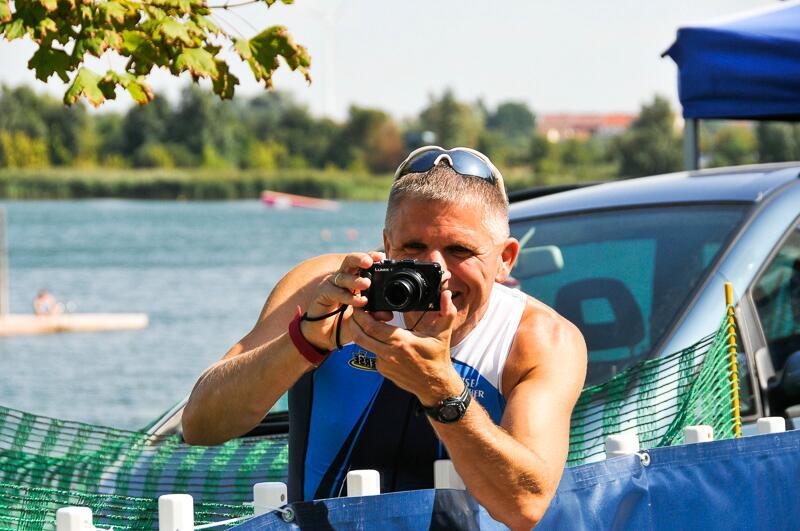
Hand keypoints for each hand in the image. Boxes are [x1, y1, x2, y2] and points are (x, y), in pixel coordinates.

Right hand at [300, 251, 384, 350]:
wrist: (324, 334)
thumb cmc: (344, 321)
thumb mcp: (363, 318)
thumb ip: (375, 315)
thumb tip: (389, 314)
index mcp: (354, 278)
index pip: (363, 264)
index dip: (371, 257)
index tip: (382, 256)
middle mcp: (343, 278)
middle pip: (350, 261)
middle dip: (360, 259)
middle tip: (370, 261)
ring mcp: (332, 284)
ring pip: (343, 276)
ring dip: (355, 279)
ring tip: (367, 283)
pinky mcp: (323, 293)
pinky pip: (336, 292)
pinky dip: (348, 297)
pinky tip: (360, 301)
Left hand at [349, 289, 462, 404]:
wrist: (434, 385)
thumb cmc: (438, 357)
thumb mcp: (443, 333)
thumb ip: (446, 311)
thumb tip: (447, 294)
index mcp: (401, 341)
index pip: (371, 326)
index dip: (361, 314)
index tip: (359, 304)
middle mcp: (389, 353)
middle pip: (360, 335)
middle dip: (354, 321)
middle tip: (354, 310)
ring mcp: (384, 363)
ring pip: (364, 344)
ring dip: (360, 332)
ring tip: (363, 321)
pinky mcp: (383, 370)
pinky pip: (372, 354)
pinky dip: (372, 344)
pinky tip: (378, 338)